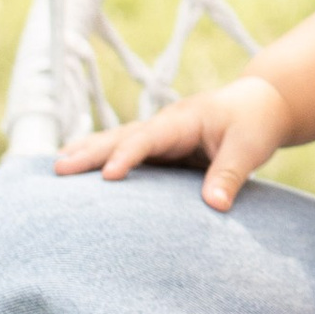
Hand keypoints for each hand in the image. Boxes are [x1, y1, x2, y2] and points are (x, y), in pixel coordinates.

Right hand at [57, 74, 288, 209]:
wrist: (259, 106)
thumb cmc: (254, 123)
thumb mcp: (249, 147)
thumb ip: (230, 174)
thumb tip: (215, 207)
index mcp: (181, 120)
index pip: (148, 137)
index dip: (128, 155)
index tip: (109, 175)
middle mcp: (162, 125)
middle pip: (120, 137)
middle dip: (89, 152)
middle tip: (59, 169)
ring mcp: (157, 137)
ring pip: (115, 143)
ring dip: (86, 154)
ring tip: (55, 168)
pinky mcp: (158, 151)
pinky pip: (124, 154)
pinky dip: (99, 161)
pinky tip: (77, 172)